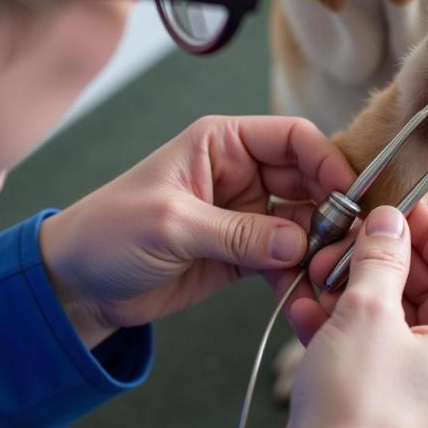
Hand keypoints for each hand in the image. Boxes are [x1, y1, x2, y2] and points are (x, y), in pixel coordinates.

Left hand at [38, 115, 354, 348]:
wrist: (79, 284)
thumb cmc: (110, 230)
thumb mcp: (171, 222)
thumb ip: (236, 232)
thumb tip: (297, 243)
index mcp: (223, 143)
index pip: (291, 137)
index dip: (325, 159)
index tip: (348, 192)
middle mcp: (241, 172)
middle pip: (306, 179)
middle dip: (329, 206)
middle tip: (346, 239)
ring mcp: (246, 213)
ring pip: (302, 220)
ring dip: (317, 244)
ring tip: (328, 270)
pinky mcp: (243, 252)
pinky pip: (284, 257)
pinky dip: (297, 273)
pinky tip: (304, 290)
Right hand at [282, 204, 427, 427]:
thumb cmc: (359, 416)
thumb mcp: (369, 316)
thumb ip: (381, 258)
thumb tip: (390, 220)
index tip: (398, 209)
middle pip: (425, 286)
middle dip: (380, 259)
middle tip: (346, 240)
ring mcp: (416, 383)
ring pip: (390, 312)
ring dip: (352, 286)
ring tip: (318, 274)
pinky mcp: (380, 396)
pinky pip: (367, 342)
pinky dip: (339, 321)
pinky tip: (307, 310)